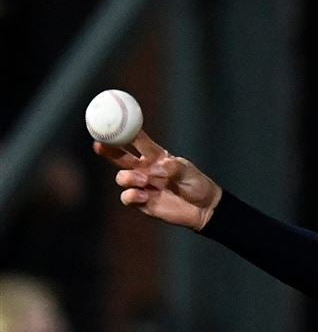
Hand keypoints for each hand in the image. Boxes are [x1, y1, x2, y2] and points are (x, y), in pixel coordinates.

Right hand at [94, 131, 221, 230]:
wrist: (204, 208)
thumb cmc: (197, 185)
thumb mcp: (187, 171)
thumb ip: (172, 167)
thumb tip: (156, 167)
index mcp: (156, 157)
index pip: (138, 141)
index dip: (126, 132)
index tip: (115, 123)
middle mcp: (146, 169)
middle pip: (121, 157)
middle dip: (108, 150)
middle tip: (99, 144)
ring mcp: (142, 186)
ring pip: (122, 177)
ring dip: (129, 177)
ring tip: (144, 180)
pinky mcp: (142, 202)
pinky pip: (127, 197)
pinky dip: (132, 195)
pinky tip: (145, 196)